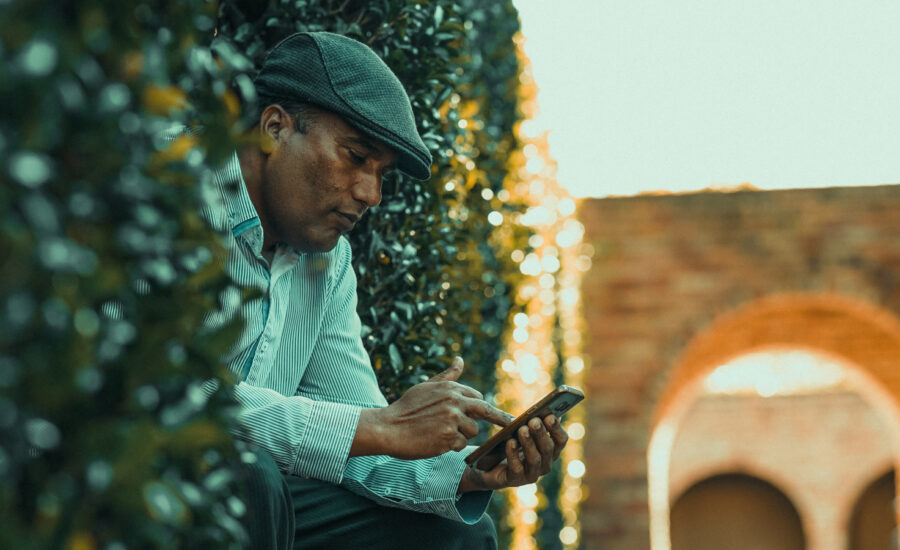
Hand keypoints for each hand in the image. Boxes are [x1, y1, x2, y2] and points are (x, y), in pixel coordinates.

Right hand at [351, 357, 512, 458]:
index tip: (498, 414)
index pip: (477, 397)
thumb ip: (447, 377)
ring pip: (472, 430)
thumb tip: (460, 360)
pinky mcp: (448, 438)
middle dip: (500, 418)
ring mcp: (452, 420)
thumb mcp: (426, 387)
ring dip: (461, 434)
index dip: (482, 407)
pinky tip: (435, 442)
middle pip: (485, 411)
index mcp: (450, 388)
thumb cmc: (406, 408)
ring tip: (439, 433)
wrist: (388, 427)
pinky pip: (461, 444)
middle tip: (511, 423)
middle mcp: (454, 401)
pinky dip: (451, 445)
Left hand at [457, 414, 568, 492]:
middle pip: (548, 448)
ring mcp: (531, 474)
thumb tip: (550, 411)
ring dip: (529, 443)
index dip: (557, 428)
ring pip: (534, 459)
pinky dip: (513, 454)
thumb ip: (536, 424)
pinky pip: (516, 468)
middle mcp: (544, 464)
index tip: (550, 416)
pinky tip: (510, 442)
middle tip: (534, 421)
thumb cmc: (510, 444)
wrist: (490, 466)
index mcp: (550, 451)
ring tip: (522, 429)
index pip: (561, 440)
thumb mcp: (523, 432)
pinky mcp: (515, 480)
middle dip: (541, 434)